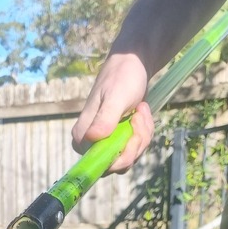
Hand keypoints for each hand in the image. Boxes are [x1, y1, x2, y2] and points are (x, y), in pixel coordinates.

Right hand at [72, 53, 153, 172]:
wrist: (132, 64)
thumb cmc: (121, 77)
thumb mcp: (115, 97)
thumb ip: (104, 119)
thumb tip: (92, 138)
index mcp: (83, 136)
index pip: (100, 163)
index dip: (122, 152)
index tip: (132, 124)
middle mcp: (90, 144)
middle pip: (117, 164)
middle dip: (136, 142)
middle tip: (140, 114)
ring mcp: (105, 144)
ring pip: (128, 157)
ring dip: (142, 135)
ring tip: (141, 110)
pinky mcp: (117, 142)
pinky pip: (134, 149)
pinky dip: (144, 133)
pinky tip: (141, 112)